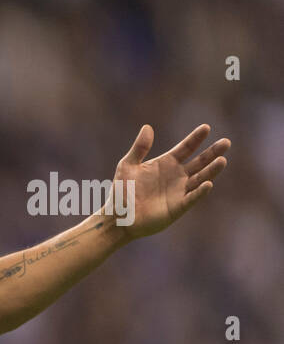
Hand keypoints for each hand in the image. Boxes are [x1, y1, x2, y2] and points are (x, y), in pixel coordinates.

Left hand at [110, 123, 229, 240]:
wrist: (118, 216)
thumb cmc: (121, 191)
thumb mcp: (127, 165)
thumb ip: (139, 148)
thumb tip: (147, 127)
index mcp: (166, 163)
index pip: (186, 148)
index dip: (195, 138)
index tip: (206, 128)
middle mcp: (177, 176)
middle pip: (200, 161)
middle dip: (213, 152)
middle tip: (226, 142)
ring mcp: (179, 191)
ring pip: (200, 178)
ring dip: (211, 170)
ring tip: (222, 160)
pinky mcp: (178, 207)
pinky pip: (192, 198)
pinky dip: (200, 191)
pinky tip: (208, 184)